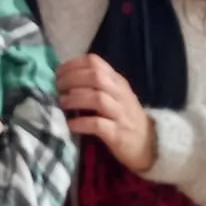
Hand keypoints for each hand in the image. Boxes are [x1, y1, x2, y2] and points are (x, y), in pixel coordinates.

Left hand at [56, 55, 156, 172]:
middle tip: (56, 88)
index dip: (72, 65)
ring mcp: (121, 114)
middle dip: (71, 79)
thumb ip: (95, 85)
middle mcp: (120, 94)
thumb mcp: (115, 95)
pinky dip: (82, 123)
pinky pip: (98, 124)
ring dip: (75, 99)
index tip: (57, 73)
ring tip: (61, 104)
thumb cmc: (125, 117)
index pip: (95, 62)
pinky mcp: (118, 134)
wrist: (149, 144)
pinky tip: (71, 125)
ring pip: (98, 98)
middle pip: (95, 77)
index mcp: (117, 81)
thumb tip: (64, 78)